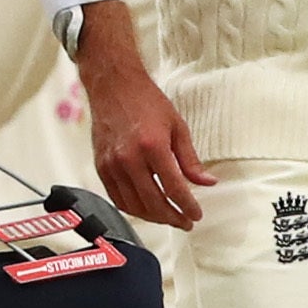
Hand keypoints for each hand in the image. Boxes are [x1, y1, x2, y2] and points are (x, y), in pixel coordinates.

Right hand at [80, 24, 212, 228]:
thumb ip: (190, 159)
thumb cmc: (146, 101)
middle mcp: (129, 159)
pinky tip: (146, 208)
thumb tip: (206, 183)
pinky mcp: (101, 167)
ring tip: (168, 217)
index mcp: (152, 146)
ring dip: (154, 217)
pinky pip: (118, 198)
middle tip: (185, 222)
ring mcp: (112, 165)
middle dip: (172, 217)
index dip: (188, 207)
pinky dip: (134, 208)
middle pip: (153, 203)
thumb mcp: (177, 126)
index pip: (174, 188)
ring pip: (134, 205)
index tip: (196, 215)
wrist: (113, 86)